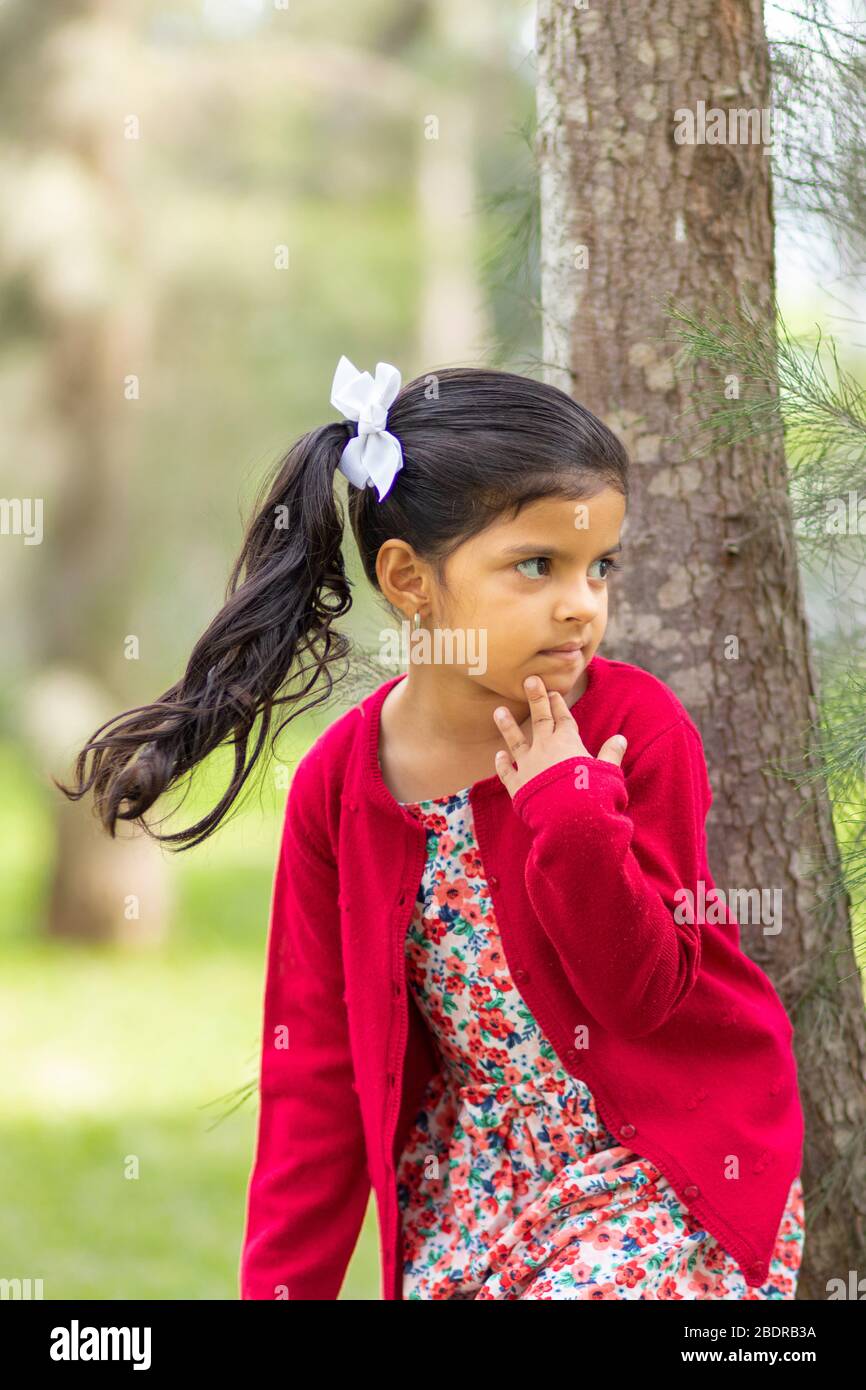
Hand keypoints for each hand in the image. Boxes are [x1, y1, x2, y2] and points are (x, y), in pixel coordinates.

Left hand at [493, 675, 626, 799]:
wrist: (570, 818)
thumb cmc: (594, 794)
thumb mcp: (608, 772)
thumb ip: (611, 754)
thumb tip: (620, 738)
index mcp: (568, 743)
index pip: (563, 718)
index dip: (558, 704)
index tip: (553, 691)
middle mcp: (545, 748)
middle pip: (539, 718)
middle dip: (535, 698)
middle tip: (529, 679)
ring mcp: (528, 766)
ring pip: (516, 741)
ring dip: (507, 726)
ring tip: (498, 711)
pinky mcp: (517, 786)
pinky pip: (506, 772)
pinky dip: (501, 763)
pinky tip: (498, 755)